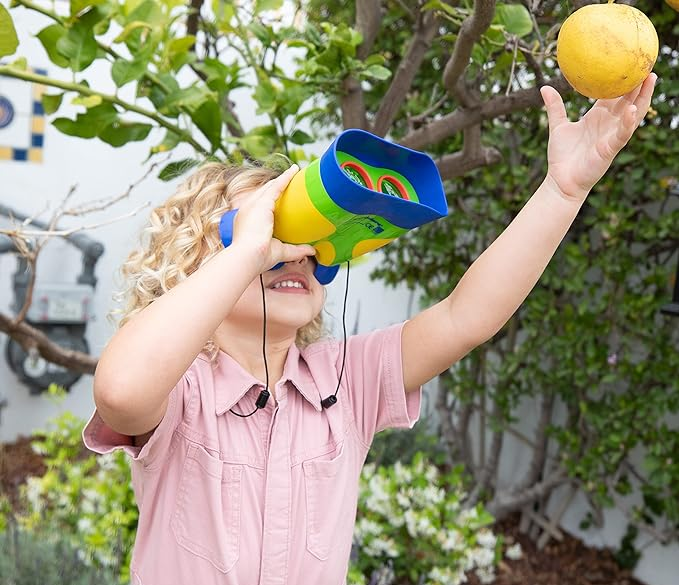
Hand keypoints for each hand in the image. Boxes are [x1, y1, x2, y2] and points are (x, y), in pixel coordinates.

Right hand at [231, 165, 315, 271]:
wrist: (248, 256)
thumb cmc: (259, 258)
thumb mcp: (281, 252)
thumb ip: (297, 250)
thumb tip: (312, 251)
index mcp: (248, 221)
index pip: (261, 205)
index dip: (271, 199)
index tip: (282, 196)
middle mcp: (249, 210)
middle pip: (265, 192)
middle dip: (277, 185)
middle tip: (291, 179)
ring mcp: (253, 205)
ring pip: (271, 187)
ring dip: (283, 179)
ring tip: (295, 172)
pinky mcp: (262, 203)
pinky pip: (276, 186)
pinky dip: (286, 178)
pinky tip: (294, 171)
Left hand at [540, 73, 656, 202]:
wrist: (560, 180)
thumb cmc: (562, 156)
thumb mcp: (558, 127)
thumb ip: (555, 107)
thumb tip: (544, 88)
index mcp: (597, 117)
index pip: (614, 94)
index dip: (622, 79)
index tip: (629, 60)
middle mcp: (608, 124)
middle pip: (628, 99)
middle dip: (638, 83)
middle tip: (646, 63)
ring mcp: (612, 135)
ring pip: (632, 113)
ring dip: (642, 97)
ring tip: (649, 79)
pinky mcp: (610, 148)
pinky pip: (622, 134)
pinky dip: (628, 122)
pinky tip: (631, 110)